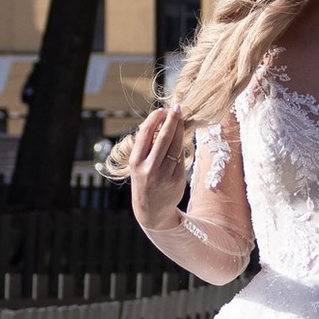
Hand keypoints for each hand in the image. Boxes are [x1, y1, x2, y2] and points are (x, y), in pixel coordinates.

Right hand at [122, 103, 192, 235]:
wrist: (152, 211)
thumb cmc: (144, 181)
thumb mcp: (138, 165)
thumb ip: (147, 147)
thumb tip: (161, 121)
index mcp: (136, 162)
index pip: (146, 134)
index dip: (155, 119)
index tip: (161, 110)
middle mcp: (150, 168)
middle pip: (164, 137)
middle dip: (172, 120)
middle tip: (177, 108)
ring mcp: (165, 174)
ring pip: (176, 146)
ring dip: (180, 129)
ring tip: (181, 118)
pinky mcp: (177, 179)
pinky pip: (181, 157)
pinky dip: (182, 145)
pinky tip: (182, 137)